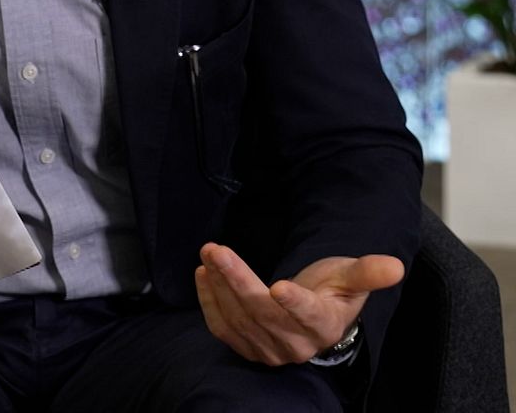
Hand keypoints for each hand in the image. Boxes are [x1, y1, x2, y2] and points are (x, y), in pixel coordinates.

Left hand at [195, 244, 403, 365]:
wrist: (314, 316)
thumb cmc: (332, 290)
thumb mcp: (350, 277)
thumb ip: (367, 272)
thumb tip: (395, 265)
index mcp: (324, 325)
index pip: (309, 316)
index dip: (295, 303)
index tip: (279, 286)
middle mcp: (296, 344)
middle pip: (263, 313)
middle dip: (237, 279)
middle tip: (217, 249)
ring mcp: (269, 349)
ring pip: (239, 318)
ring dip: (220, 284)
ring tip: (209, 253)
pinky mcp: (247, 347)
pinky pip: (223, 329)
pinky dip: (209, 302)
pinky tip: (203, 273)